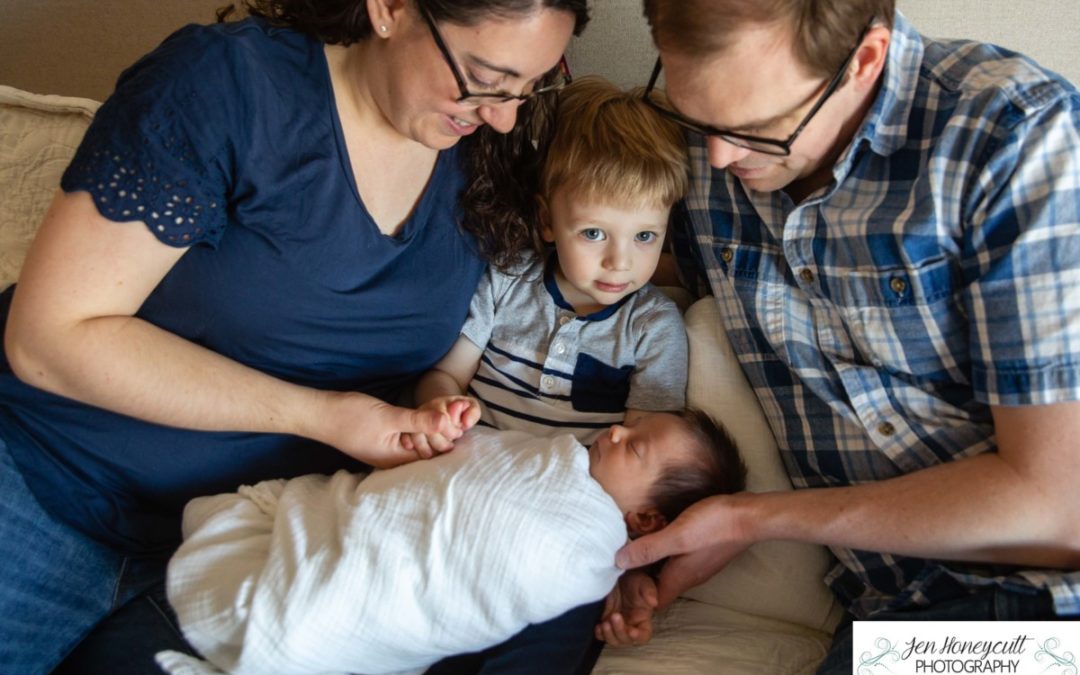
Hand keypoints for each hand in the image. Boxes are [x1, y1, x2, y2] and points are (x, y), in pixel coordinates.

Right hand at [307, 392, 466, 467]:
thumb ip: (418, 420)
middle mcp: (392, 461)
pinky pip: (406, 438)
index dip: (447, 440)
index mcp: (395, 460)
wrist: (320, 413)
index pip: (431, 456)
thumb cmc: (350, 416)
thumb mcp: (389, 417)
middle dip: (442, 435)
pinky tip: (426, 416)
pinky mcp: (382, 440)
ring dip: (431, 430)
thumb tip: (446, 421)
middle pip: (426, 452)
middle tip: (458, 415)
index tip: (461, 422)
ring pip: (417, 444)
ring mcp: (386, 451)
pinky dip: (418, 428)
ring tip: (447, 413)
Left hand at [594, 570, 657, 646]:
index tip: (631, 631)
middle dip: (620, 632)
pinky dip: (600, 634)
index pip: (644, 635)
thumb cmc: (633, 579)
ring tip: (604, 624)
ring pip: (614, 640)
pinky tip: (598, 626)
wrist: (617, 573)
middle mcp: (630, 624)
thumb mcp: (643, 582)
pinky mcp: (605, 620)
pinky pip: (601, 635)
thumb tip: (653, 603)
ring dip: (609, 635)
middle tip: (615, 616)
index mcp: (642, 618)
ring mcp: (616, 624)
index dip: (638, 637)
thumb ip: (649, 591)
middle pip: (626, 640)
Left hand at [615, 494, 753, 607]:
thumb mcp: (676, 536)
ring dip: (651, 562)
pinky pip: (678, 559)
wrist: (749, 516)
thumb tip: (618, 561)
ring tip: (634, 545)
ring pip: (668, 571)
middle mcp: (689, 576)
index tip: (619, 578)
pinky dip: (664, 551)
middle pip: (659, 586)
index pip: (653, 601)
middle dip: (640, 578)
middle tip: (622, 559)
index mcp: (680, 578)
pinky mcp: (703, 552)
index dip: (635, 596)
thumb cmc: (714, 526)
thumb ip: (648, 549)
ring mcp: (697, 565)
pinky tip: (658, 534)